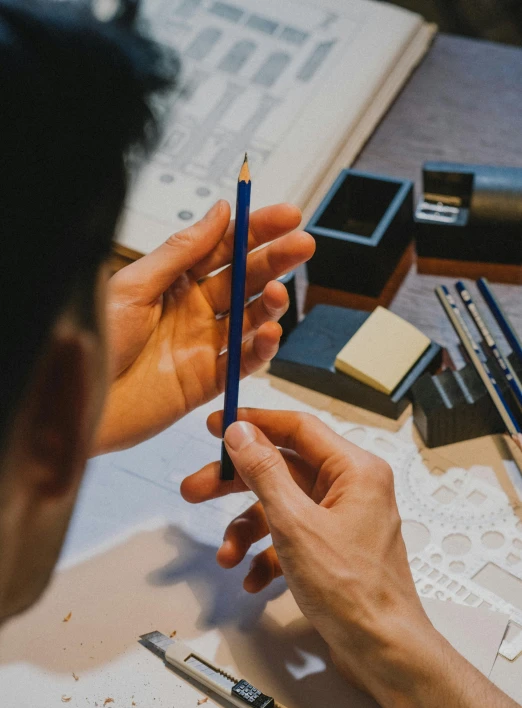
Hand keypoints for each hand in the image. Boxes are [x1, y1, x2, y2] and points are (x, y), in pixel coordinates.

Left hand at [93, 202, 314, 452]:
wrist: (77, 397)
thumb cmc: (96, 341)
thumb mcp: (135, 285)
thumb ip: (182, 251)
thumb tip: (219, 213)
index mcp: (172, 281)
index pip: (223, 249)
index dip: (255, 231)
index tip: (285, 216)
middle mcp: (192, 310)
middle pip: (243, 279)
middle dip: (274, 261)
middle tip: (302, 245)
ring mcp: (202, 345)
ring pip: (249, 318)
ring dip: (269, 303)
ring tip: (279, 293)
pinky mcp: (208, 381)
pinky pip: (243, 362)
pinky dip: (260, 348)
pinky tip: (270, 332)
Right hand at [185, 410, 521, 707]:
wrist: (384, 653)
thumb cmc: (355, 592)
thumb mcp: (296, 525)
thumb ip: (264, 473)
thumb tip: (241, 433)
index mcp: (354, 470)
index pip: (297, 428)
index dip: (254, 423)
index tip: (216, 426)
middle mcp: (351, 489)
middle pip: (282, 469)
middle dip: (236, 484)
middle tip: (196, 489)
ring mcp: (342, 520)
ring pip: (282, 507)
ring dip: (248, 529)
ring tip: (226, 555)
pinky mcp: (333, 548)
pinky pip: (291, 537)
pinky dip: (268, 554)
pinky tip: (253, 579)